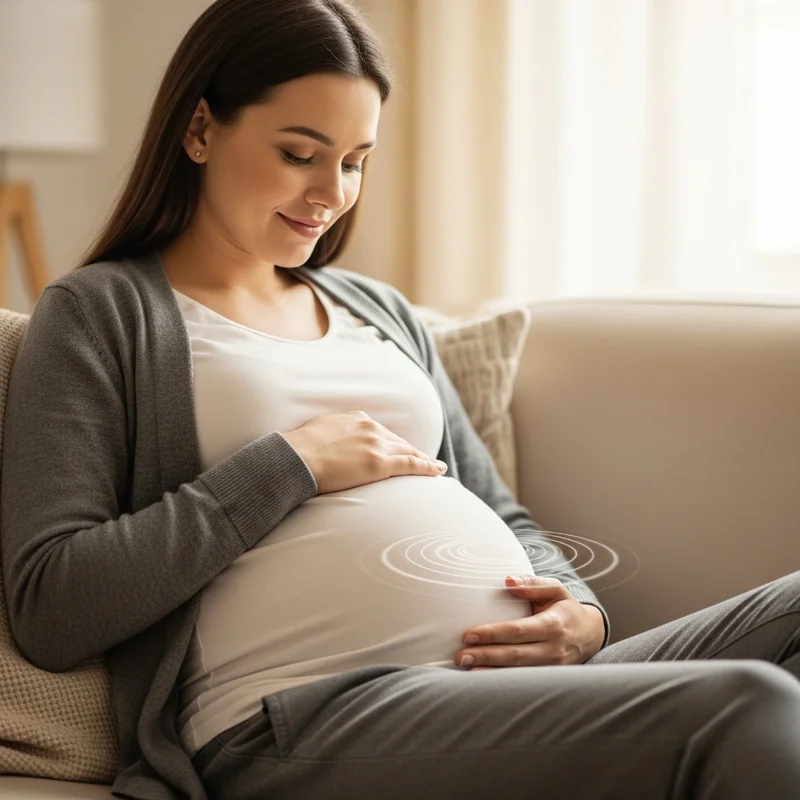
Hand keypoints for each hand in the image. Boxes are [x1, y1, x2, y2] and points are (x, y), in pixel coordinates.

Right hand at [282, 410, 446, 494]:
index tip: (401, 449)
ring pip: (408, 452)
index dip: (394, 443)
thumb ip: (333, 434)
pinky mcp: (379, 464)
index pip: (382, 432)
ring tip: (436, 467)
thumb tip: (330, 443)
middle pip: (398, 442)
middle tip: (425, 459)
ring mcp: (376, 445)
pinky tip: (438, 471)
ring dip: (423, 459)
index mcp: (356, 419)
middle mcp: (370, 428)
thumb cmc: (298, 450)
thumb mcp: (319, 431)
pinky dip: (427, 467)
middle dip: (412, 450)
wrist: (295, 457)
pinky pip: (411, 465)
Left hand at [456, 575, 604, 669]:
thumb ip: (532, 584)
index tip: (469, 635)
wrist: (591, 635)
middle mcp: (554, 650)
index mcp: (553, 625)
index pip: (518, 631)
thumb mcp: (555, 590)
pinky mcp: (550, 680)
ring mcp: (553, 669)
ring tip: (465, 668)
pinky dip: (501, 680)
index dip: (493, 634)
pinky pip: (523, 682)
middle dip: (486, 656)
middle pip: (515, 656)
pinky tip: (481, 677)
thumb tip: (507, 580)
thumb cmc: (566, 608)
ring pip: (518, 673)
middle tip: (460, 656)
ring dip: (490, 671)